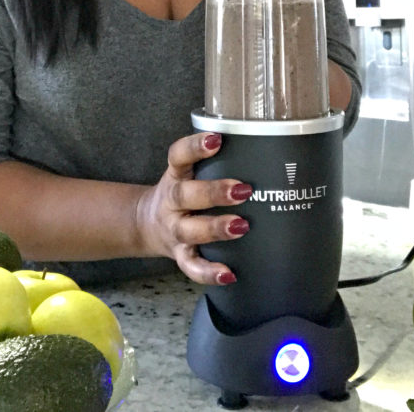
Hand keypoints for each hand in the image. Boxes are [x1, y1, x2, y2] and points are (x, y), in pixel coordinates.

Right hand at [135, 132, 251, 284]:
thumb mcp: (188, 172)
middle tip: (242, 190)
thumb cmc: (182, 192)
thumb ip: (217, 162)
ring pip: (189, 231)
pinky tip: (228, 274)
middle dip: (213, 192)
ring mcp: (174, 229)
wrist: (146, 223)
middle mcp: (171, 201)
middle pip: (184, 195)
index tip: (216, 139)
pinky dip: (208, 273)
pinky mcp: (179, 254)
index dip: (194, 146)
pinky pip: (191, 266)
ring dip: (215, 228)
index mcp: (175, 175)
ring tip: (241, 226)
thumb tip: (267, 148)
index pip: (178, 155)